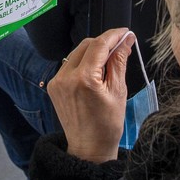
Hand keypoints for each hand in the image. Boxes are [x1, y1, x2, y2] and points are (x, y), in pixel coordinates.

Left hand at [47, 30, 133, 162]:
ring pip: (76, 53)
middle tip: (121, 46)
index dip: (114, 35)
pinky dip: (83, 62)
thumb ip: (119, 62)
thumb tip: (125, 40)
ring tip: (109, 60)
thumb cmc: (107, 124)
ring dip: (93, 52)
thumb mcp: (118, 91)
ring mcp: (57, 81)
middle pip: (86, 45)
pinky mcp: (54, 86)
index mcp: (84, 79)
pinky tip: (95, 71)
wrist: (89, 147)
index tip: (125, 32)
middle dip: (104, 42)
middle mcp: (66, 77)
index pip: (99, 45)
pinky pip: (69, 65)